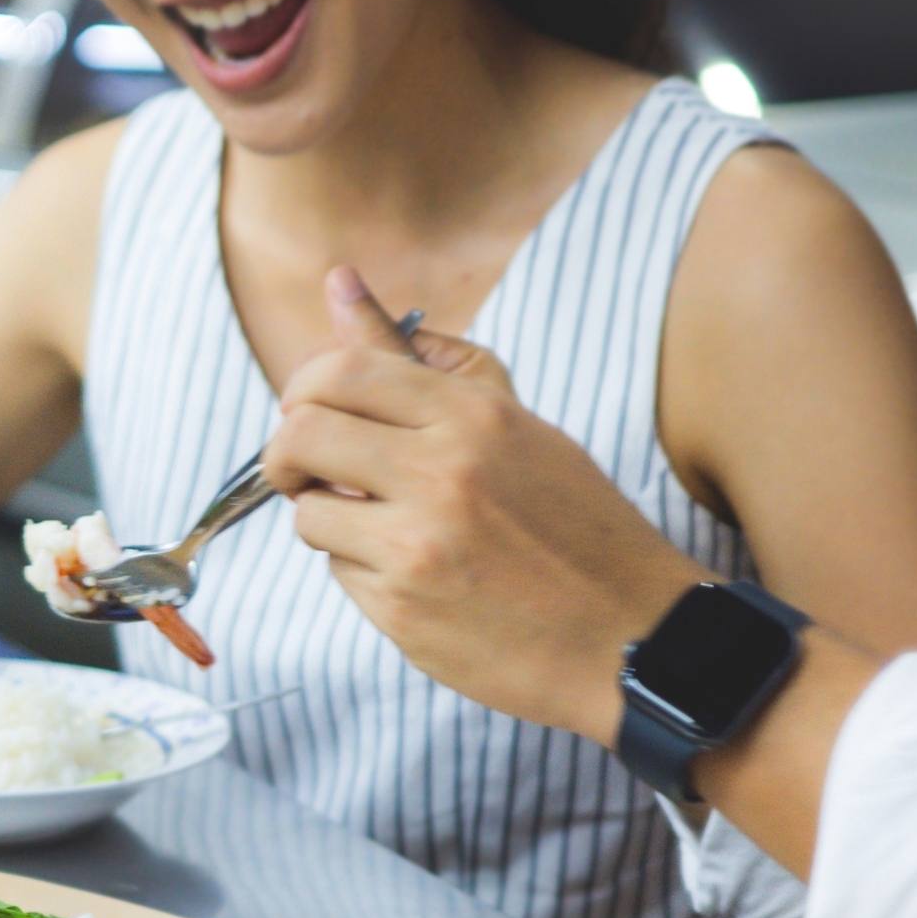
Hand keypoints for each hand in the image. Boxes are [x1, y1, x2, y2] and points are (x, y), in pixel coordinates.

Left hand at [264, 267, 705, 744]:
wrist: (630, 635)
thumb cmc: (571, 522)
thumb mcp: (509, 423)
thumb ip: (417, 358)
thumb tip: (338, 282)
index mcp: (473, 416)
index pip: (339, 370)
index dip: (305, 388)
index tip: (312, 411)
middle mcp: (443, 473)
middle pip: (300, 433)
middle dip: (286, 452)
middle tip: (307, 468)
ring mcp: (418, 545)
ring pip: (309, 512)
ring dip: (328, 517)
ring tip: (386, 526)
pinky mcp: (402, 609)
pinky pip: (338, 573)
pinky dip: (362, 570)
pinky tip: (420, 575)